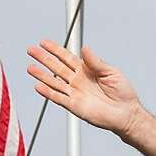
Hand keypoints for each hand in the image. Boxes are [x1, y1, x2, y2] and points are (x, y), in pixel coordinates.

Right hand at [26, 41, 144, 138]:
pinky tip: (38, 86)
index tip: (43, 42)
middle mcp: (78, 80)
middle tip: (31, 50)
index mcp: (86, 70)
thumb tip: (84, 48)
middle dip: (43, 58)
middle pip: (56, 67)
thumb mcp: (111, 72)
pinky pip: (58, 98)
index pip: (67, 57)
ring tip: (30, 68)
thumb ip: (95, 62)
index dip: (55, 49)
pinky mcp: (74, 105)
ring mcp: (74, 93)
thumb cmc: (122, 92)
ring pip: (54, 82)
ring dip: (41, 75)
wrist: (126, 113)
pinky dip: (48, 92)